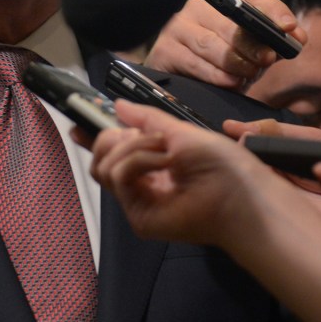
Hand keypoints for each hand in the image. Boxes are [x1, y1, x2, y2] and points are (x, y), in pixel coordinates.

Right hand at [90, 100, 275, 248]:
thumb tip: (118, 105)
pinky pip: (118, 178)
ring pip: (103, 168)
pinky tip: (163, 161)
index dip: (93, 139)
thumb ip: (146, 119)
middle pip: (99, 161)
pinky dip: (137, 160)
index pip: (112, 154)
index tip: (79, 124)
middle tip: (138, 134)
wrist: (241, 190)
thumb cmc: (222, 163)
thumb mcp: (180, 131)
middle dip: (112, 138)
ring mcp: (139, 202)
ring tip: (164, 150)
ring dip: (132, 147)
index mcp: (151, 166)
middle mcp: (142, 185)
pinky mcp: (139, 216)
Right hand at [144, 0, 301, 91]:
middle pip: (230, 21)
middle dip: (253, 42)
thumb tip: (298, 38)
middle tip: (267, 59)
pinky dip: (215, 74)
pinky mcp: (165, 50)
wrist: (179, 79)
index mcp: (223, 1)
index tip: (288, 28)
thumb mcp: (249, 50)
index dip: (274, 11)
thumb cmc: (219, 62)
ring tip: (248, 74)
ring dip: (233, 61)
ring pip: (210, 42)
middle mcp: (198, 7)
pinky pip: (193, 62)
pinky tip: (230, 82)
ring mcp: (178, 27)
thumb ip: (273, 41)